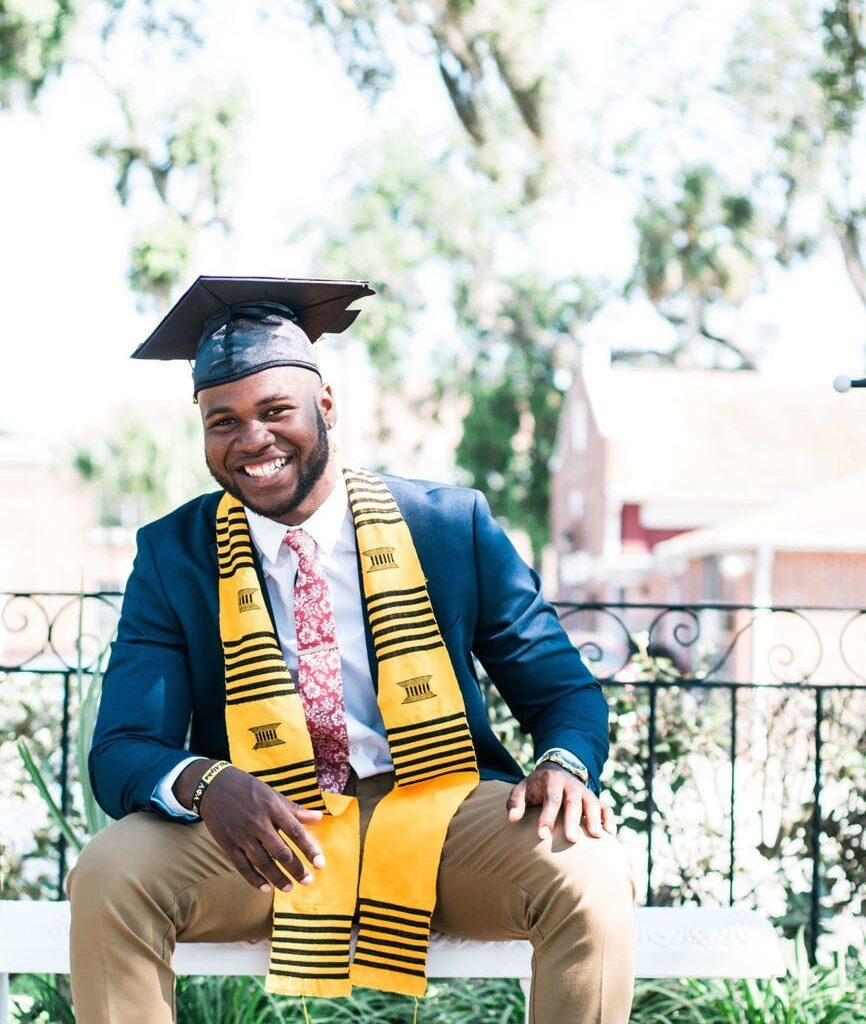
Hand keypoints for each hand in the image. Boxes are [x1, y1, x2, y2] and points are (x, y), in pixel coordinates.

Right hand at [174, 759, 324, 892]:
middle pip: (280, 851)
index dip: (309, 849)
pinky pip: (242, 866)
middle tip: (308, 881)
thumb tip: (320, 818)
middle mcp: (258, 822)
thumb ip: (295, 810)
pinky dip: (254, 879)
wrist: (213, 786)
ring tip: (290, 888)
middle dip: (295, 869)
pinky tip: (265, 888)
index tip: (320, 864)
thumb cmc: (248, 789)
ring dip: (277, 878)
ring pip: (262, 862)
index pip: (295, 832)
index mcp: (272, 807)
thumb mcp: (273, 794)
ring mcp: (241, 834)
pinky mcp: (227, 844)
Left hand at [506, 763, 616, 842]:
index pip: (551, 799)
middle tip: (571, 840)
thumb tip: (512, 819)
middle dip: (572, 821)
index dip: (547, 817)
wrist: (557, 771)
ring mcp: (585, 792)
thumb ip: (515, 802)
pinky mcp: (596, 800)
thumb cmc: (537, 787)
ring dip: (594, 819)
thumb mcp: (523, 789)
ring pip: (593, 804)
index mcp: (552, 781)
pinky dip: (609, 821)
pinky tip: (609, 837)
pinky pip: (606, 809)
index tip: (542, 836)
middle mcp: (571, 786)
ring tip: (596, 836)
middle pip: (573, 803)